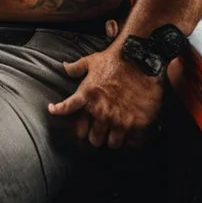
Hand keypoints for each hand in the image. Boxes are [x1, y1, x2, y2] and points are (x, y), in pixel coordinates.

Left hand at [47, 23, 163, 148]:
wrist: (141, 59)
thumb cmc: (115, 60)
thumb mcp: (92, 61)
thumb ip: (77, 67)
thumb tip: (65, 66)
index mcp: (88, 98)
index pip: (67, 110)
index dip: (62, 115)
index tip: (60, 116)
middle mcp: (102, 113)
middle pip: (94, 139)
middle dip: (96, 136)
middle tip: (101, 131)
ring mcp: (120, 121)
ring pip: (113, 143)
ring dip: (114, 139)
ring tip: (117, 133)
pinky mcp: (137, 124)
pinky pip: (132, 142)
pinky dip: (132, 140)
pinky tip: (132, 134)